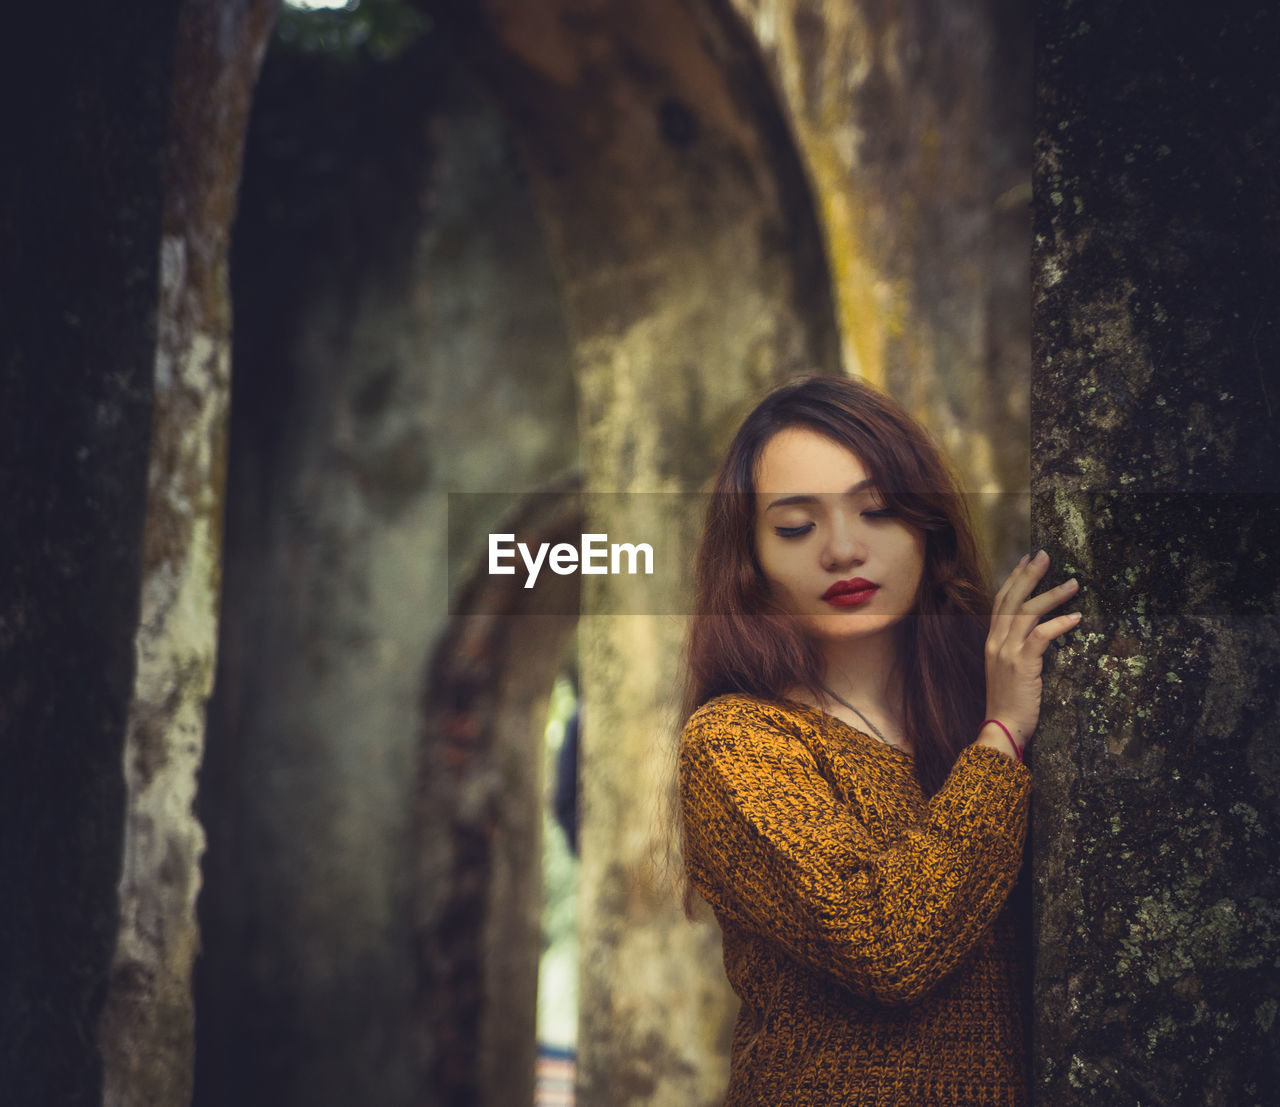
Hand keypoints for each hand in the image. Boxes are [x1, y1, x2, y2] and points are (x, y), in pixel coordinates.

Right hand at [981, 550, 1079, 752]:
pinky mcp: (1022, 664)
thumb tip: (1037, 634)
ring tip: (1073, 582)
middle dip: (1029, 575)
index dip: (1014, 579)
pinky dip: (1059, 624)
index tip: (1026, 560)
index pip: (1000, 602)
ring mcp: (1007, 652)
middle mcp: (996, 642)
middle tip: (1045, 555)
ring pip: (1026, 612)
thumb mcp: (1008, 672)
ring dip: (1052, 595)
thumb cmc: (1009, 704)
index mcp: (992, 642)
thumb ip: (1017, 651)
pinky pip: (1041, 636)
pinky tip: (1076, 617)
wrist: (1001, 728)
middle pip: (1011, 599)